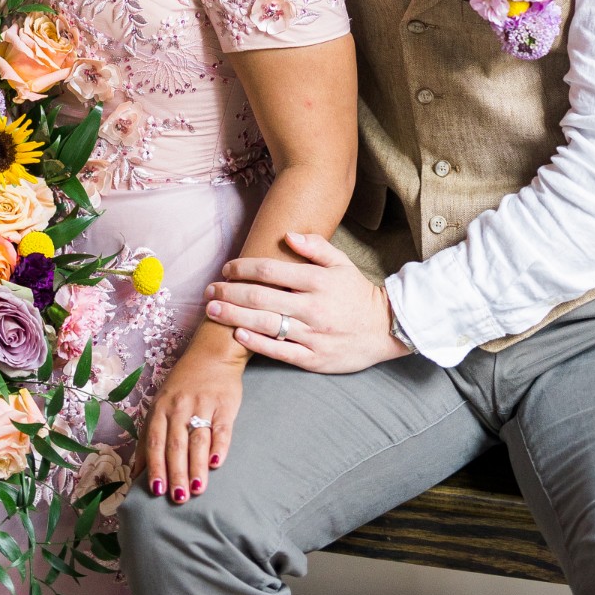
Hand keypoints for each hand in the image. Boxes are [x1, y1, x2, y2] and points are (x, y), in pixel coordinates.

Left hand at [134, 325, 246, 504]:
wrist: (213, 353)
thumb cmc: (183, 384)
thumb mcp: (161, 404)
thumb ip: (151, 436)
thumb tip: (137, 473)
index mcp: (161, 408)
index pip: (155, 441)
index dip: (155, 466)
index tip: (155, 491)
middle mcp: (180, 407)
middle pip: (176, 445)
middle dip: (176, 473)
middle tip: (178, 498)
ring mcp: (203, 405)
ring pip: (198, 440)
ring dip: (196, 467)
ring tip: (197, 490)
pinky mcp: (225, 404)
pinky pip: (222, 429)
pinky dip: (219, 447)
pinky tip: (217, 464)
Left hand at [204, 231, 410, 371]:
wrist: (384, 329)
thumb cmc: (356, 293)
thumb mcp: (342, 263)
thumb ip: (315, 246)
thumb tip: (287, 235)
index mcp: (318, 281)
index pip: (271, 270)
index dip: (244, 268)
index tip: (227, 268)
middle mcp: (313, 308)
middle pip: (261, 298)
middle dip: (230, 293)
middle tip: (209, 291)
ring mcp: (313, 335)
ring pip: (266, 324)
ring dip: (234, 317)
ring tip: (213, 311)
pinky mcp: (314, 359)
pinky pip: (280, 351)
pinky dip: (257, 343)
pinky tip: (238, 335)